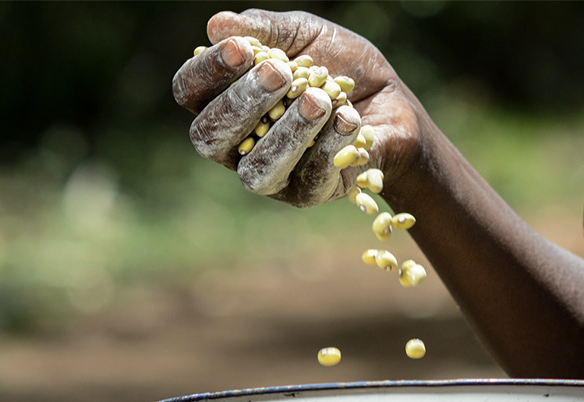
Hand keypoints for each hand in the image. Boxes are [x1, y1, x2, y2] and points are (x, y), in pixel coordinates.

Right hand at [173, 10, 425, 206]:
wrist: (393, 100)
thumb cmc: (340, 65)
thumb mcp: (304, 35)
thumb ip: (264, 30)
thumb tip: (217, 25)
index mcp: (224, 101)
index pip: (190, 92)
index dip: (208, 71)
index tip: (241, 48)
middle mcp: (237, 145)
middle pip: (211, 137)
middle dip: (242, 104)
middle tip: (278, 72)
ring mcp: (271, 175)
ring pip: (256, 171)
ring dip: (286, 133)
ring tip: (318, 99)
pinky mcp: (308, 194)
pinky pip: (308, 180)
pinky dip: (327, 148)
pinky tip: (347, 118)